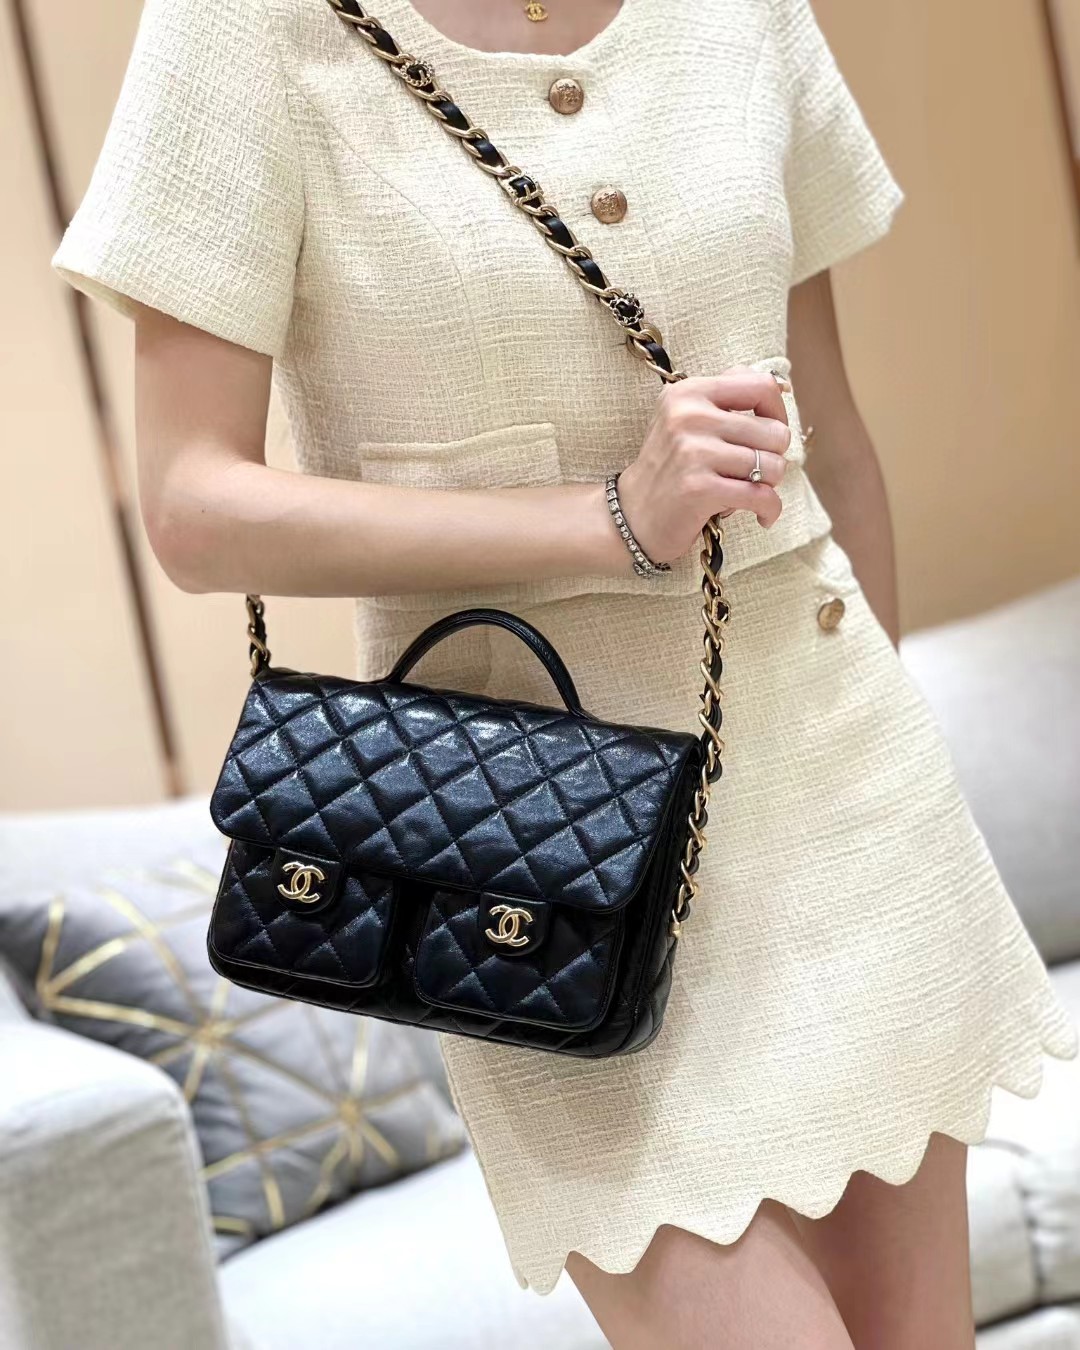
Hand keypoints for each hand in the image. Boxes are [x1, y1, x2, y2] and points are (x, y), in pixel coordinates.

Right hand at [614, 366, 790, 564]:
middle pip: (774, 432)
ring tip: (748, 491)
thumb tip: (778, 387)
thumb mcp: (685, 419)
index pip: (761, 387)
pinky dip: (770, 511)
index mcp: (689, 392)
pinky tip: (763, 516)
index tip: (770, 435)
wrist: (634, 516)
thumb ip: (725, 398)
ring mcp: (693, 453)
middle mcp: (689, 416)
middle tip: (753, 472)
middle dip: (773, 457)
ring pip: (772, 465)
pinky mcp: (699, 489)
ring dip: (769, 485)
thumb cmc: (671, 468)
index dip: (778, 413)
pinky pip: (762, 497)